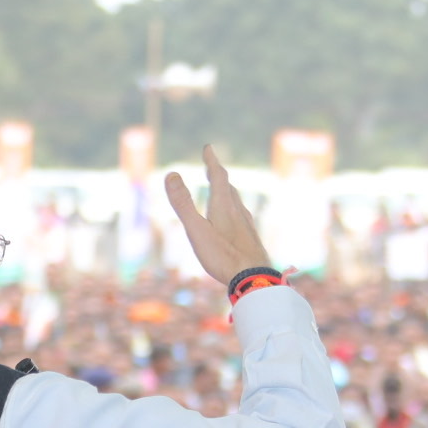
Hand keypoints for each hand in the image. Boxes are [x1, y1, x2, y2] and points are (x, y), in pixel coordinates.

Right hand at [164, 145, 272, 286]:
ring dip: (228, 193)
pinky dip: (236, 212)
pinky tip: (238, 223)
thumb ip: (183, 204)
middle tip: (212, 167)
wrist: (255, 280)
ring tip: (224, 191)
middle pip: (229, 189)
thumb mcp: (196, 230)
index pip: (219, 177)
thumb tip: (171, 174)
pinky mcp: (252, 241)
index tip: (208, 148)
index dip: (212, 161)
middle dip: (219, 176)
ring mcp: (248, 227)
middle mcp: (239, 212)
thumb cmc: (223, 256)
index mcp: (224, 207)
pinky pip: (243, 220)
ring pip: (237, 204)